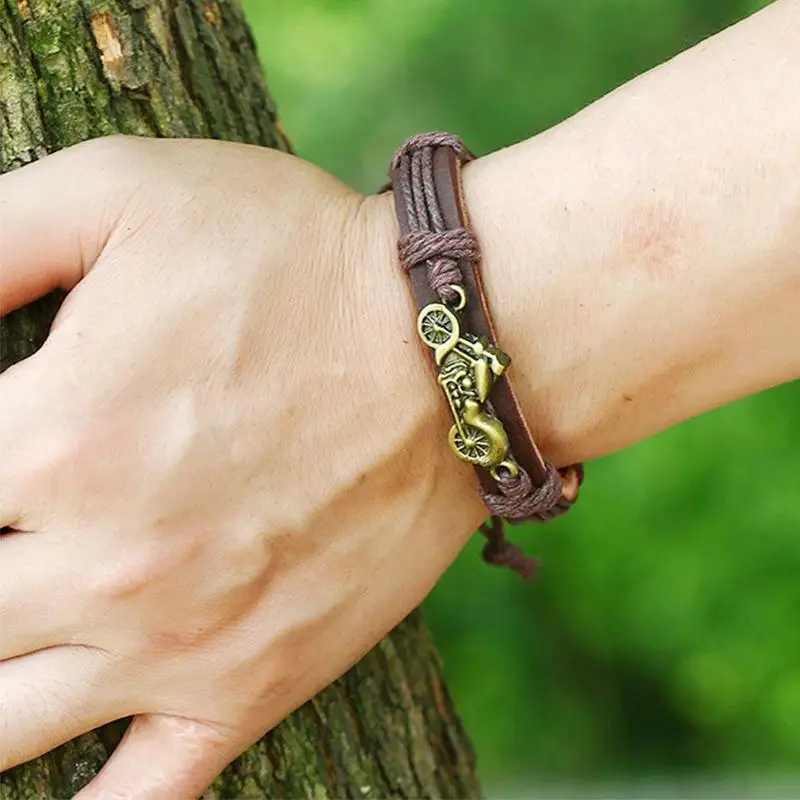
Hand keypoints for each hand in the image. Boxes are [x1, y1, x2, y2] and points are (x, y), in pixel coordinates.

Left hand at [0, 137, 485, 797]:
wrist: (451, 346)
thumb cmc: (297, 258)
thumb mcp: (125, 191)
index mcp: (53, 438)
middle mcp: (101, 565)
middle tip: (6, 537)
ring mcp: (177, 644)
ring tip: (7, 633)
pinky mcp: (253, 681)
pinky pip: (139, 798)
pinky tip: (50, 794)